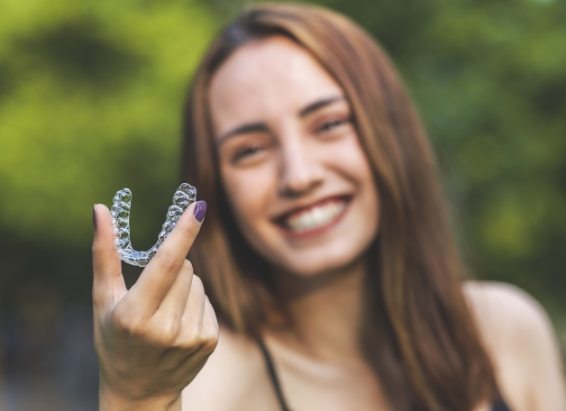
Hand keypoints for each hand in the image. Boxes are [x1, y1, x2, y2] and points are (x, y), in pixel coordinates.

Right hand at [92, 201, 217, 409]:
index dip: (183, 232)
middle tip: (153, 292)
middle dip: (171, 267)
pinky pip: (207, 300)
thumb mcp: (102, 300)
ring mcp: (190, 337)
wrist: (139, 391)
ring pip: (197, 282)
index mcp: (135, 316)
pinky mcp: (209, 341)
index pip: (165, 264)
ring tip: (164, 312)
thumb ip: (104, 253)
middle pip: (184, 267)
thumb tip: (100, 209)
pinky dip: (194, 303)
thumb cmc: (114, 339)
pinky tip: (178, 324)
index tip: (198, 206)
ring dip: (183, 286)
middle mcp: (165, 328)